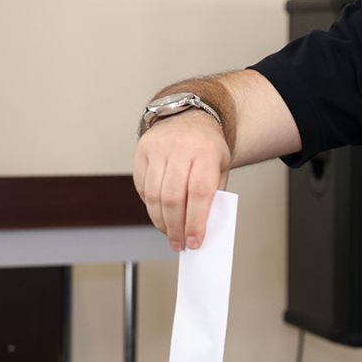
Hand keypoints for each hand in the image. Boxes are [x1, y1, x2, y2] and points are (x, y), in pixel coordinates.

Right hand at [133, 111, 229, 250]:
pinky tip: (159, 213)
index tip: (194, 241)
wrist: (191, 117)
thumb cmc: (208, 148)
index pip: (199, 193)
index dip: (195, 222)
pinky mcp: (142, 151)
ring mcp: (158, 148)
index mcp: (206, 152)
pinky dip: (149, 205)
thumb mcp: (220, 169)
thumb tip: (200, 229)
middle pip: (172, 197)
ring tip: (169, 233)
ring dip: (160, 221)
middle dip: (175, 227)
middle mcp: (180, 148)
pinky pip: (141, 186)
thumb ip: (212, 196)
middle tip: (179, 243)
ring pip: (153, 195)